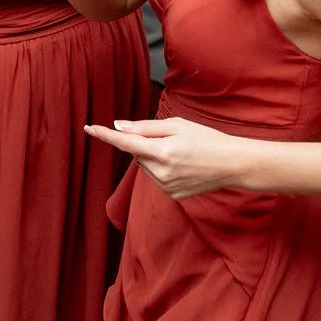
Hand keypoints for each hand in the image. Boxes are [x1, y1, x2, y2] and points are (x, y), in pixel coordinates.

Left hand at [84, 116, 254, 199]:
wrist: (232, 164)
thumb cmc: (206, 139)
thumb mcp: (177, 125)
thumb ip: (145, 127)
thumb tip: (118, 126)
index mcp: (162, 152)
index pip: (125, 143)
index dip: (105, 135)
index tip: (89, 128)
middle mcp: (161, 173)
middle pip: (136, 154)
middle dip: (144, 144)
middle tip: (168, 139)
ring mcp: (166, 187)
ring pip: (145, 166)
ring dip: (153, 157)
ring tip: (179, 153)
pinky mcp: (172, 195)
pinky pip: (156, 177)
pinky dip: (162, 169)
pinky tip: (182, 166)